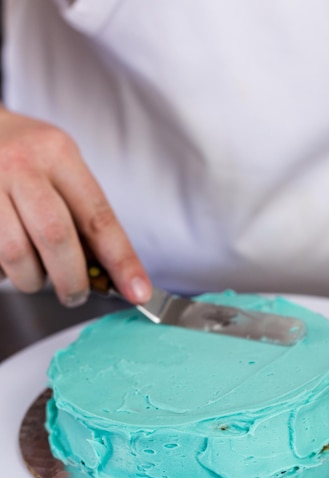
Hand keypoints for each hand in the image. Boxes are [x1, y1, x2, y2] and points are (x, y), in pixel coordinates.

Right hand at [0, 107, 150, 305]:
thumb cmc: (23, 157)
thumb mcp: (58, 165)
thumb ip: (80, 212)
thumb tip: (106, 271)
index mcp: (57, 154)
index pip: (98, 218)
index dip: (122, 262)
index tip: (138, 292)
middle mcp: (21, 165)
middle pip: (56, 238)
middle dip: (72, 280)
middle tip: (76, 295)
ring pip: (16, 255)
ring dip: (32, 279)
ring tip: (34, 274)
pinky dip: (4, 272)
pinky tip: (6, 261)